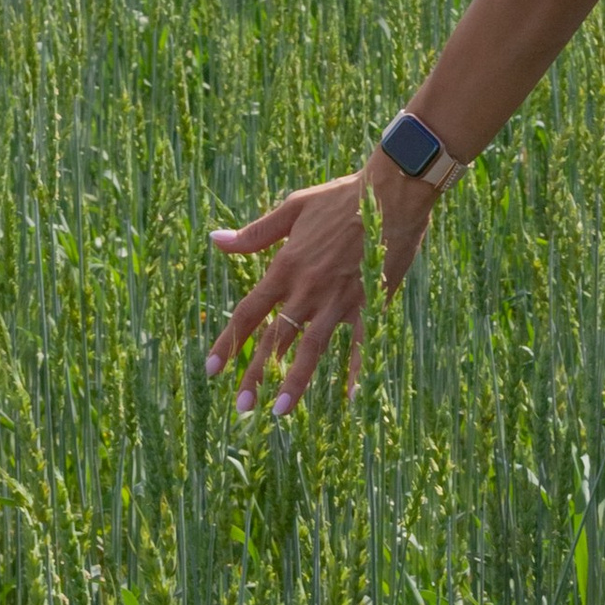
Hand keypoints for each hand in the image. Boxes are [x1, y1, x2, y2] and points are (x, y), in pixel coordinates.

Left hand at [207, 161, 436, 415]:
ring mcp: (339, 298)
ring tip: (281, 411)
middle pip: (275, 338)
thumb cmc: (342, 196)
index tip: (212, 369)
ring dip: (295, 380)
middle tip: (242, 406)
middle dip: (256, 374)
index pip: (248, 312)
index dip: (228, 342)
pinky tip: (349, 396)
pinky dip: (354, 368)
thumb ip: (255, 234)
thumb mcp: (293, 208)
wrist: (392, 194)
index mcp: (286, 266)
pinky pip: (360, 341)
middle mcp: (308, 288)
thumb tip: (215, 240)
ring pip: (311, 347)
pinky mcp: (369, 302)